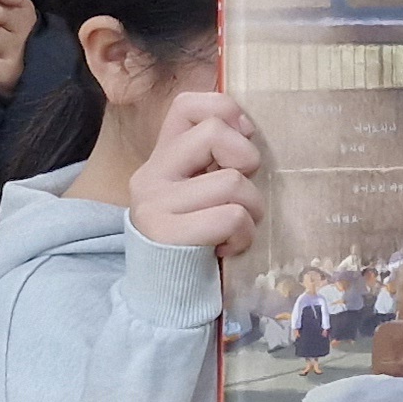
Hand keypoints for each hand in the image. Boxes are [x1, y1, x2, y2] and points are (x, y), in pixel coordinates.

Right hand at [129, 90, 263, 256]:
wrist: (166, 296)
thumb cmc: (198, 239)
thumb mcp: (202, 191)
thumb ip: (215, 159)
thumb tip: (246, 127)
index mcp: (161, 157)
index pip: (187, 105)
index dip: (225, 111)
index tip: (243, 140)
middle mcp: (151, 174)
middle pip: (215, 133)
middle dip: (247, 164)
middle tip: (240, 195)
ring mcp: (155, 203)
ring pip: (232, 182)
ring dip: (251, 210)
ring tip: (235, 229)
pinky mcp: (167, 234)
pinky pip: (231, 217)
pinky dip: (243, 236)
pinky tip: (226, 249)